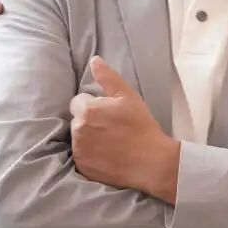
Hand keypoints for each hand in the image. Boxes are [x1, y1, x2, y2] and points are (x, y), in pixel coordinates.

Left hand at [70, 56, 180, 202]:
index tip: (108, 113)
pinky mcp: (82, 166)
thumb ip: (108, 77)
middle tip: (111, 127)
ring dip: (88, 137)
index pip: (78, 102)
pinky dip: (90, 154)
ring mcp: (79, 150)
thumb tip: (94, 60)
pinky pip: (80, 155)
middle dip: (89, 120)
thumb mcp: (128, 96)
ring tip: (110, 141)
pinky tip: (106, 154)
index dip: (94, 105)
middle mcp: (78, 130)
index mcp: (88, 109)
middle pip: (77, 119)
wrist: (150, 161)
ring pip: (78, 137)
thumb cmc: (141, 126)